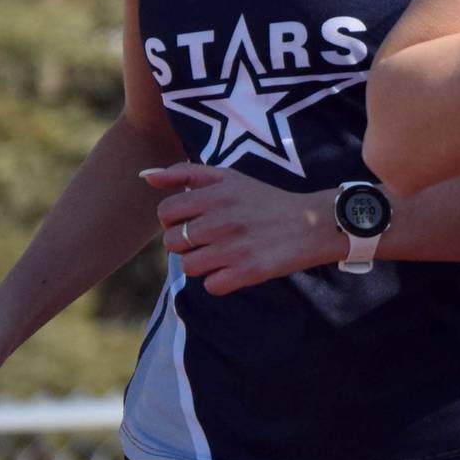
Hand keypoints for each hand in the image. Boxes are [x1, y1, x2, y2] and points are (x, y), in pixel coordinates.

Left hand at [145, 163, 342, 295]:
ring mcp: (234, 247)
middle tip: (209, 240)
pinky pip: (211, 286)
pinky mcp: (248, 271)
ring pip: (188, 267)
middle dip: (186, 244)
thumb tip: (146, 176)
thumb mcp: (230, 177)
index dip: (174, 220)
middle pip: (173, 243)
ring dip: (202, 264)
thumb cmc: (266, 200)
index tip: (192, 221)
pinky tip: (236, 268)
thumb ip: (186, 173)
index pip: (166, 212)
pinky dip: (221, 281)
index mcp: (216, 194)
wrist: (313, 224)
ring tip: (223, 254)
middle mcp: (222, 219)